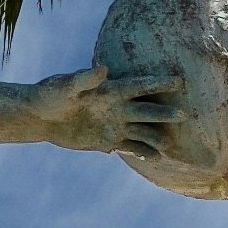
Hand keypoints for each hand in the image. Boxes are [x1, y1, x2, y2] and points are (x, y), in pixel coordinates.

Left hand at [19, 65, 178, 161]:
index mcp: (110, 90)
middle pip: (147, 110)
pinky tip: (155, 158)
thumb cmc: (50, 95)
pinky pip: (131, 147)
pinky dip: (142, 152)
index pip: (139, 86)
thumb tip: (102, 69)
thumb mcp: (65, 86)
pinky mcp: (108, 140)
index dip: (158, 83)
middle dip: (165, 112)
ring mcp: (115, 124)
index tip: (179, 80)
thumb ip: (83, 79)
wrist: (41, 116)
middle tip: (187, 114)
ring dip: (158, 137)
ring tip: (172, 146)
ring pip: (143, 131)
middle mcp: (118, 107)